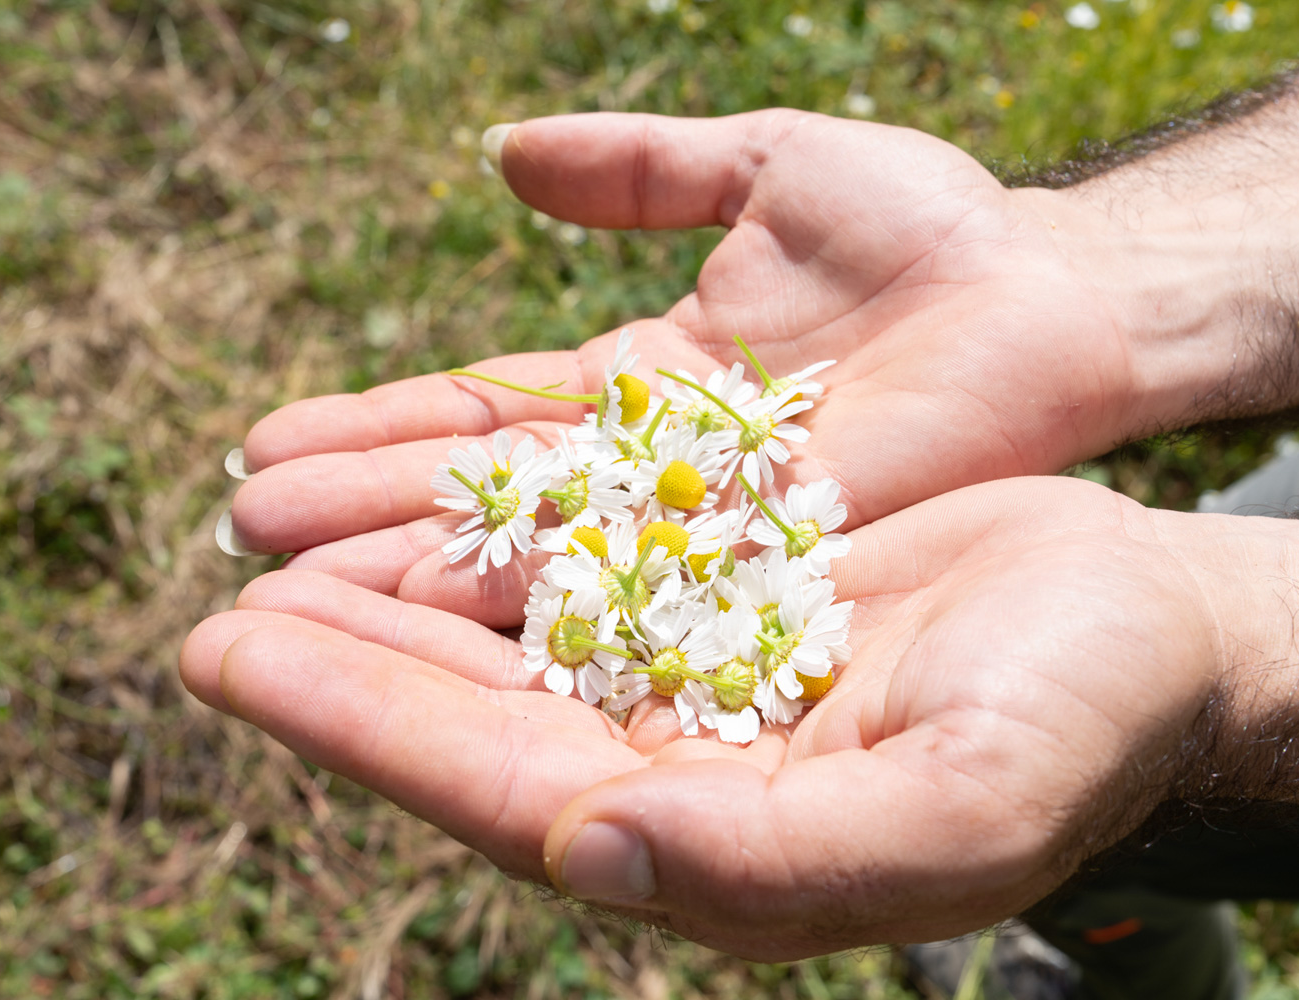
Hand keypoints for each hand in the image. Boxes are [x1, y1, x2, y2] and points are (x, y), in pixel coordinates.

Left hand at [183, 477, 1275, 958]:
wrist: (1154, 622)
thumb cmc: (1085, 720)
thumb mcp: (958, 806)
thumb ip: (777, 857)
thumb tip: (589, 855)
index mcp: (720, 846)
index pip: (501, 790)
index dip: (363, 728)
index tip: (239, 659)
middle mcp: (689, 777)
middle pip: (477, 722)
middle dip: (346, 669)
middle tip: (222, 607)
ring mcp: (703, 690)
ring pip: (513, 649)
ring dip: (400, 604)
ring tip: (284, 553)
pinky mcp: (728, 607)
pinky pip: (583, 576)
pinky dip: (497, 545)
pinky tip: (431, 509)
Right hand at [219, 110, 1145, 604]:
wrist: (1057, 298)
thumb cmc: (932, 230)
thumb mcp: (770, 167)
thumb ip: (641, 168)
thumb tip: (501, 155)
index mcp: (644, 384)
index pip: (481, 413)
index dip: (377, 429)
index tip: (270, 441)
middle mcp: (658, 470)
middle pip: (485, 496)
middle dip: (364, 512)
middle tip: (241, 529)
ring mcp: (707, 523)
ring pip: (535, 556)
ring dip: (414, 572)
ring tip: (293, 589)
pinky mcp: (765, 564)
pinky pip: (629, 587)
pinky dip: (529, 605)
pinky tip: (432, 624)